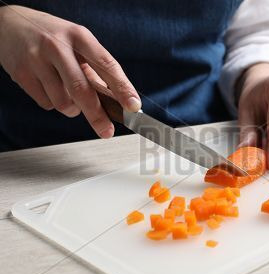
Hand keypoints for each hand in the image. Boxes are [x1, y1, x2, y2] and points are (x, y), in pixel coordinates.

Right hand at [0, 5, 140, 137]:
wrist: (8, 24)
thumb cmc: (52, 36)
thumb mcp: (77, 43)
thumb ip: (95, 70)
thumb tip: (117, 101)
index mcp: (79, 36)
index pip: (106, 65)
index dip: (122, 88)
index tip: (133, 106)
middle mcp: (57, 46)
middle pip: (82, 89)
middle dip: (97, 115)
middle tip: (107, 131)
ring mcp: (36, 60)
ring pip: (63, 102)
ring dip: (73, 108)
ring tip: (69, 92)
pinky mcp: (21, 74)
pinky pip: (47, 104)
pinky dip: (54, 103)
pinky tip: (50, 87)